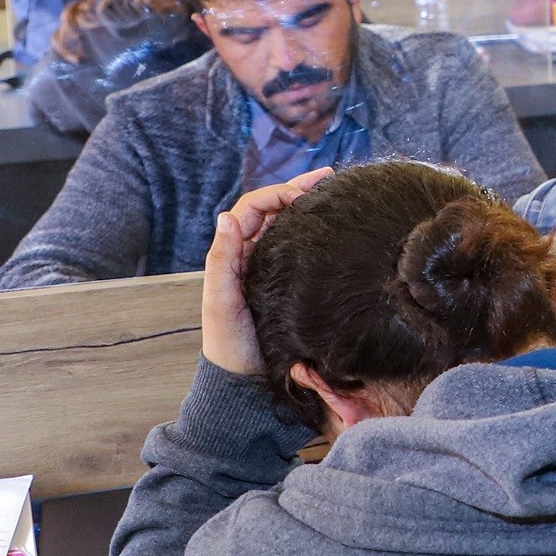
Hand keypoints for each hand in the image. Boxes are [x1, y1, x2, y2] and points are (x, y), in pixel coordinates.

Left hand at [201, 168, 333, 375]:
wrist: (244, 379)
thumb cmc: (230, 343)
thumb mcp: (221, 300)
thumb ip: (222, 259)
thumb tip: (226, 216)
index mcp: (232, 254)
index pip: (253, 208)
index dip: (277, 194)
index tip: (304, 195)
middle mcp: (249, 254)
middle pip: (272, 209)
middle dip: (298, 188)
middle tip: (330, 176)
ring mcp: (269, 266)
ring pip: (287, 224)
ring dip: (307, 203)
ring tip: (335, 188)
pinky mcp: (287, 281)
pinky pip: (298, 245)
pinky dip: (314, 228)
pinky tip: (333, 224)